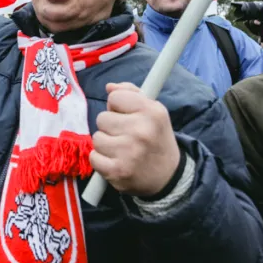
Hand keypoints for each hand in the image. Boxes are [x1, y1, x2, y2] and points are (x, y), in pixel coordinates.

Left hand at [89, 82, 180, 196]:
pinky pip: (94, 157)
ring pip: (96, 138)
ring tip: (121, 149)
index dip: (117, 107)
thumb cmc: (155, 138)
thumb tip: (109, 87)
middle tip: (125, 135)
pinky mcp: (117, 171)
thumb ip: (131, 93)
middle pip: (102, 118)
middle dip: (110, 126)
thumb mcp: (152, 111)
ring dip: (105, 143)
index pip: (114, 97)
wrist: (168, 176)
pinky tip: (116, 161)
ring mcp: (128, 152)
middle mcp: (141, 131)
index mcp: (151, 112)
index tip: (127, 116)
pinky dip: (101, 160)